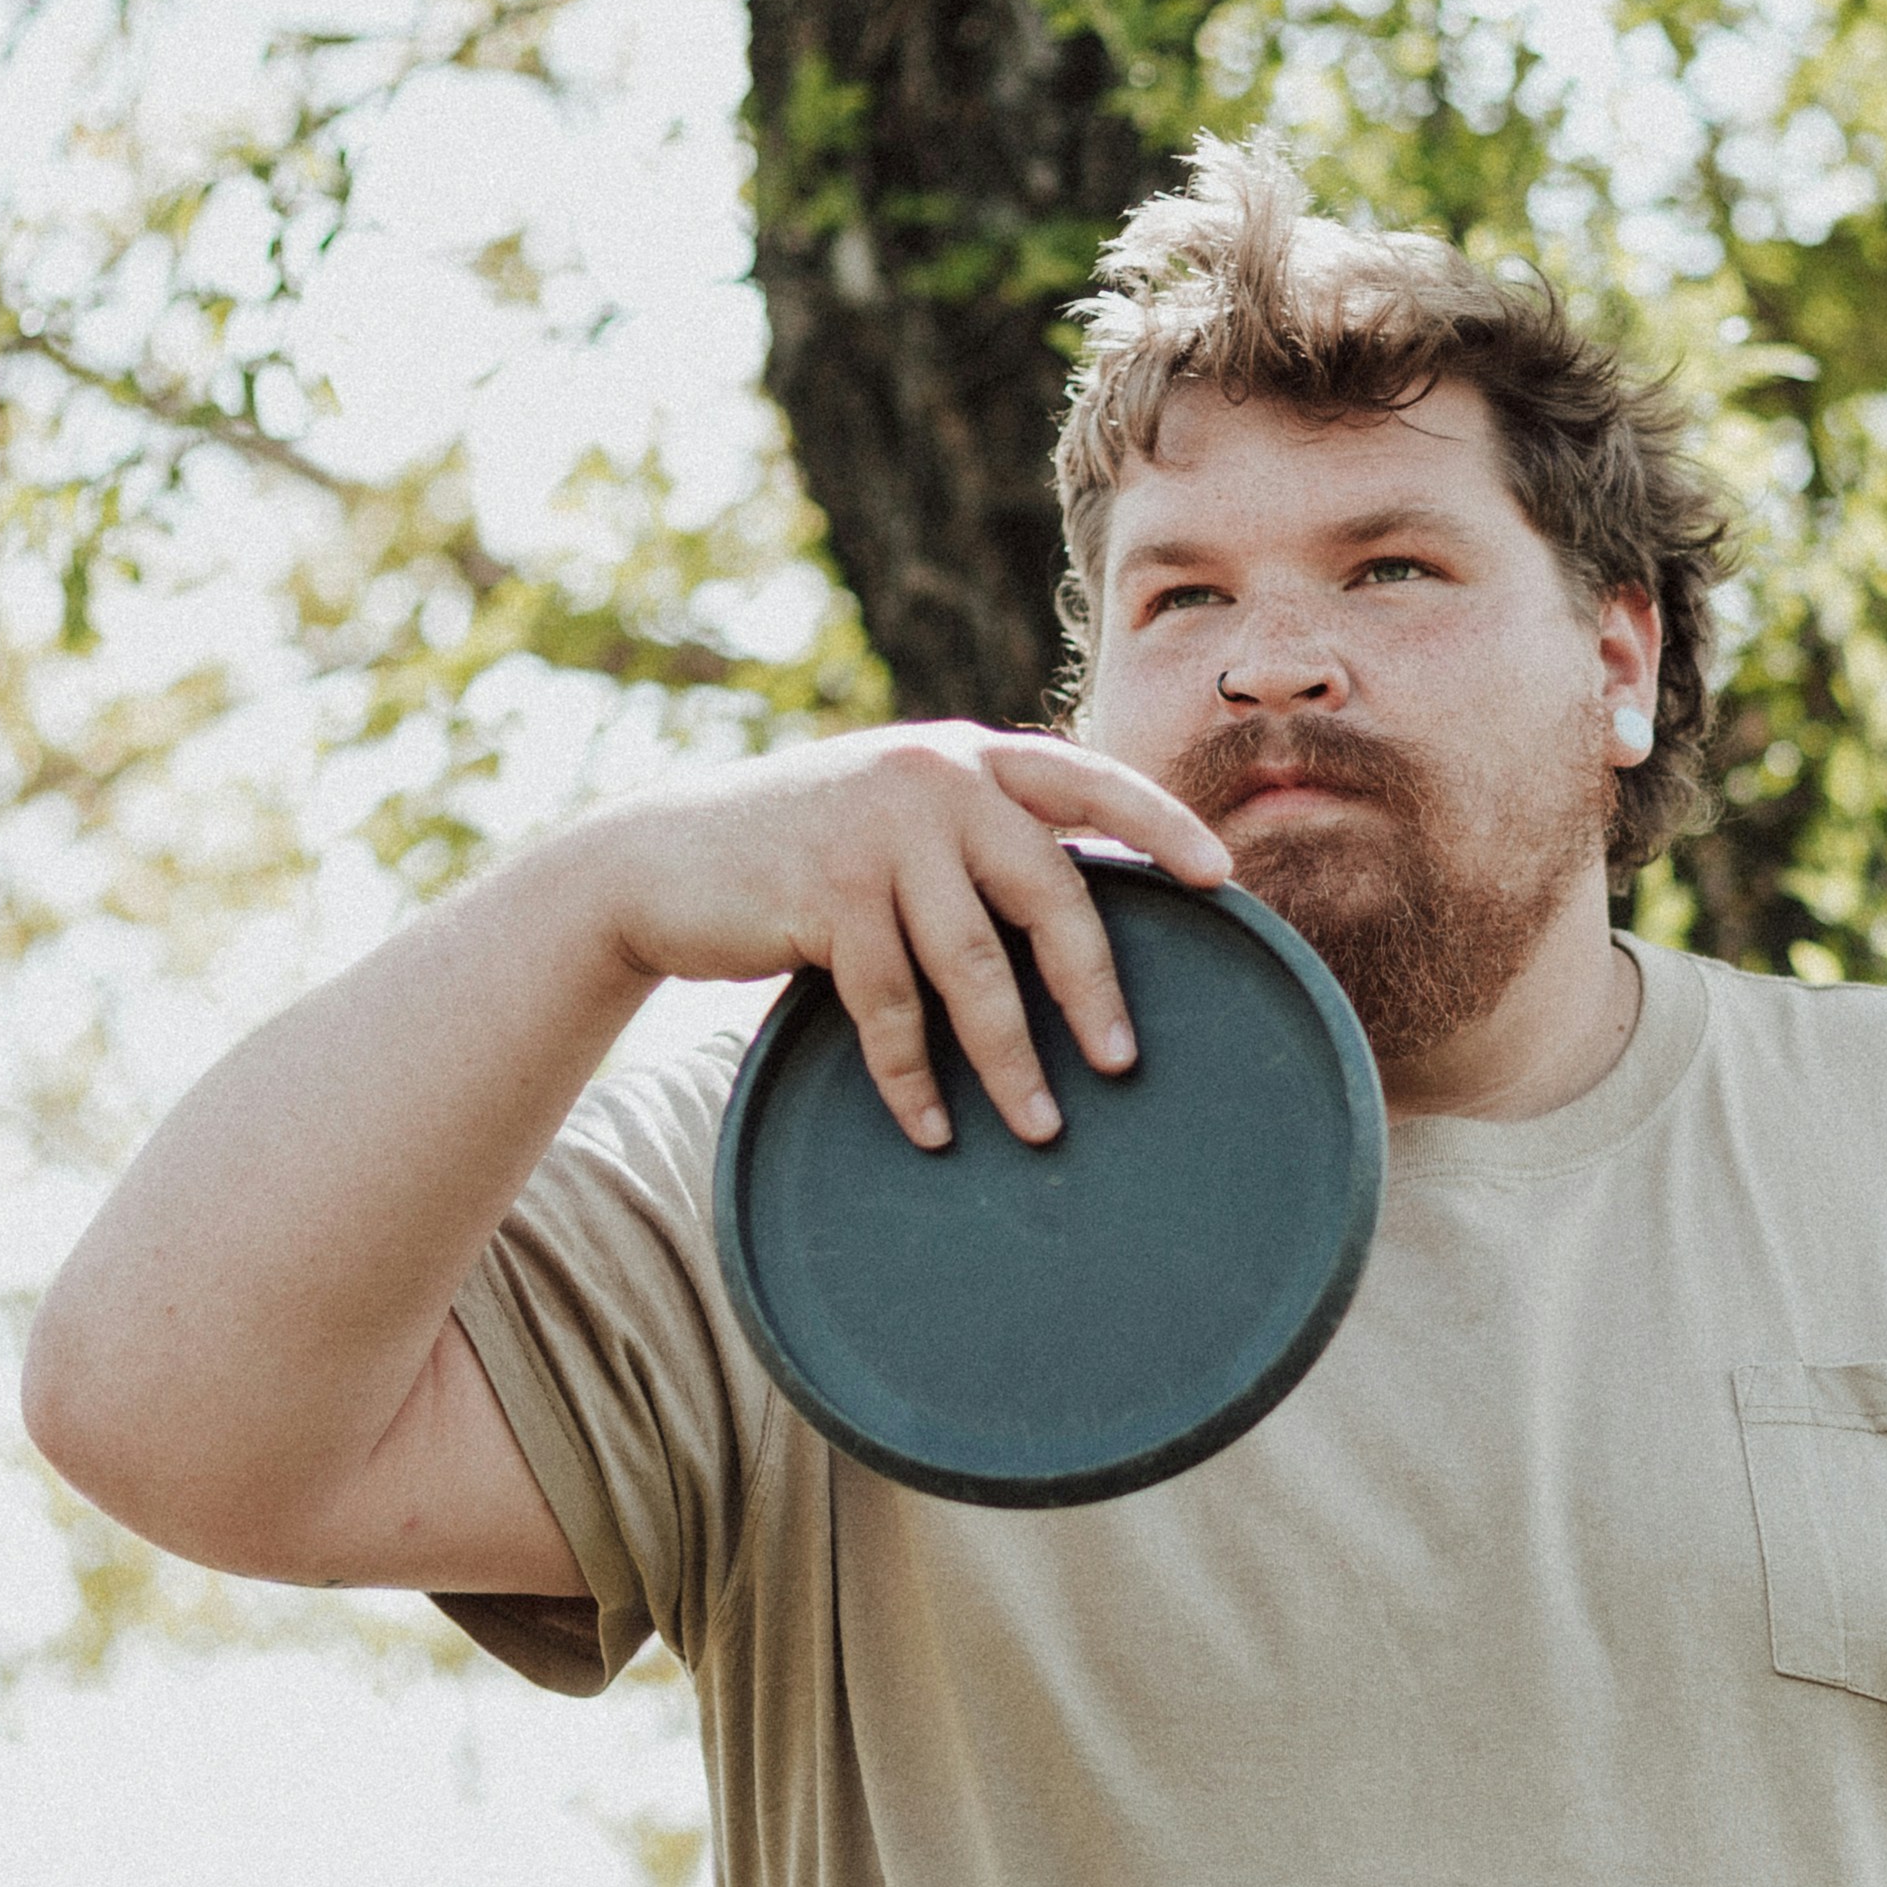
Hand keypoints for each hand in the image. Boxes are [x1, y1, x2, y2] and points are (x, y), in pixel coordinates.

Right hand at [575, 725, 1231, 1149]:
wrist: (663, 859)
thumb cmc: (805, 851)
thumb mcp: (898, 817)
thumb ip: (978, 838)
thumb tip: (1084, 919)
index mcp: (969, 758)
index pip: (1089, 780)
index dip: (1161, 826)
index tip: (1223, 879)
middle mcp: (934, 779)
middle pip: (1048, 893)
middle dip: (1091, 988)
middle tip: (1126, 1063)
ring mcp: (876, 833)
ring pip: (970, 966)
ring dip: (1008, 1059)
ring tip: (1041, 1127)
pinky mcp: (823, 894)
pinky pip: (890, 1006)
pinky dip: (913, 1077)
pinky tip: (933, 1128)